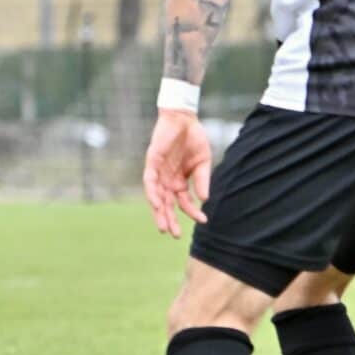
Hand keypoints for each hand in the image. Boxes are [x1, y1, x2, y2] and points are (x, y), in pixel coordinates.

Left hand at [142, 108, 211, 238]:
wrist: (184, 119)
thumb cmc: (193, 139)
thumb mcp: (203, 163)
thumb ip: (202, 180)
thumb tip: (204, 200)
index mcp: (179, 181)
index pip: (184, 202)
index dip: (192, 212)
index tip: (203, 221)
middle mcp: (167, 180)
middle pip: (166, 204)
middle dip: (169, 220)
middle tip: (175, 235)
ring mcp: (158, 172)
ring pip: (156, 197)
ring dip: (159, 212)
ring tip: (163, 227)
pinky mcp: (152, 162)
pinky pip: (150, 180)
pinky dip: (152, 192)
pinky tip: (157, 204)